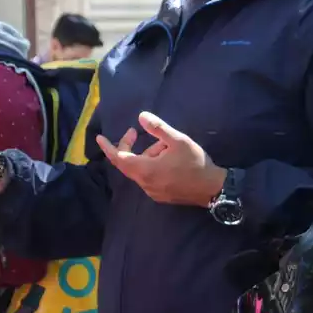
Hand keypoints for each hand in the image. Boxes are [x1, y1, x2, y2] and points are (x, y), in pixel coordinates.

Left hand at [96, 111, 225, 206]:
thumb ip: (158, 128)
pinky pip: (148, 177)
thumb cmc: (195, 163)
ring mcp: (152, 191)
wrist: (213, 189)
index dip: (108, 147)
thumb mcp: (178, 141)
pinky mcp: (160, 195)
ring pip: (140, 169)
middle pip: (127, 164)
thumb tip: (141, 117)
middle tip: (134, 133)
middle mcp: (144, 183)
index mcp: (145, 170)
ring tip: (165, 144)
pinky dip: (151, 165)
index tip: (99, 138)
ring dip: (146, 155)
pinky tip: (167, 158)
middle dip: (127, 147)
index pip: (118, 158)